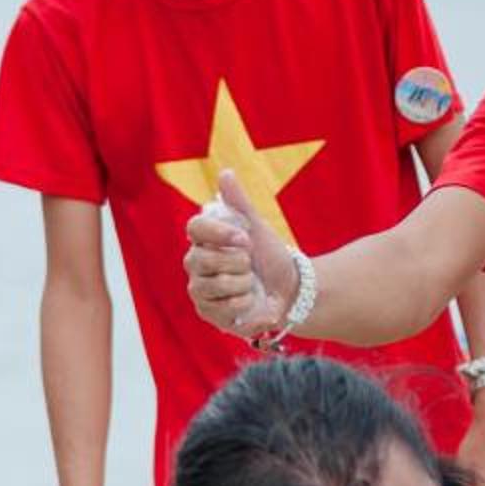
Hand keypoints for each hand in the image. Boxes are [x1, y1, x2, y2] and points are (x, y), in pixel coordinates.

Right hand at [183, 169, 298, 338]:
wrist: (289, 289)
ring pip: (215, 284)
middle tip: (250, 263)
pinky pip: (223, 306)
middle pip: (204, 259)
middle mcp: (196, 264)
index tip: (245, 238)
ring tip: (251, 282)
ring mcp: (200, 289)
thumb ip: (239, 203)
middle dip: (238, 261)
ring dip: (243, 282)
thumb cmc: (269, 256)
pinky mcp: (208, 312)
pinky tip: (250, 299)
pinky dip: (244, 301)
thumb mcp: (257, 227)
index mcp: (204, 239)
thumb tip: (225, 173)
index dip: (219, 233)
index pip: (195, 228)